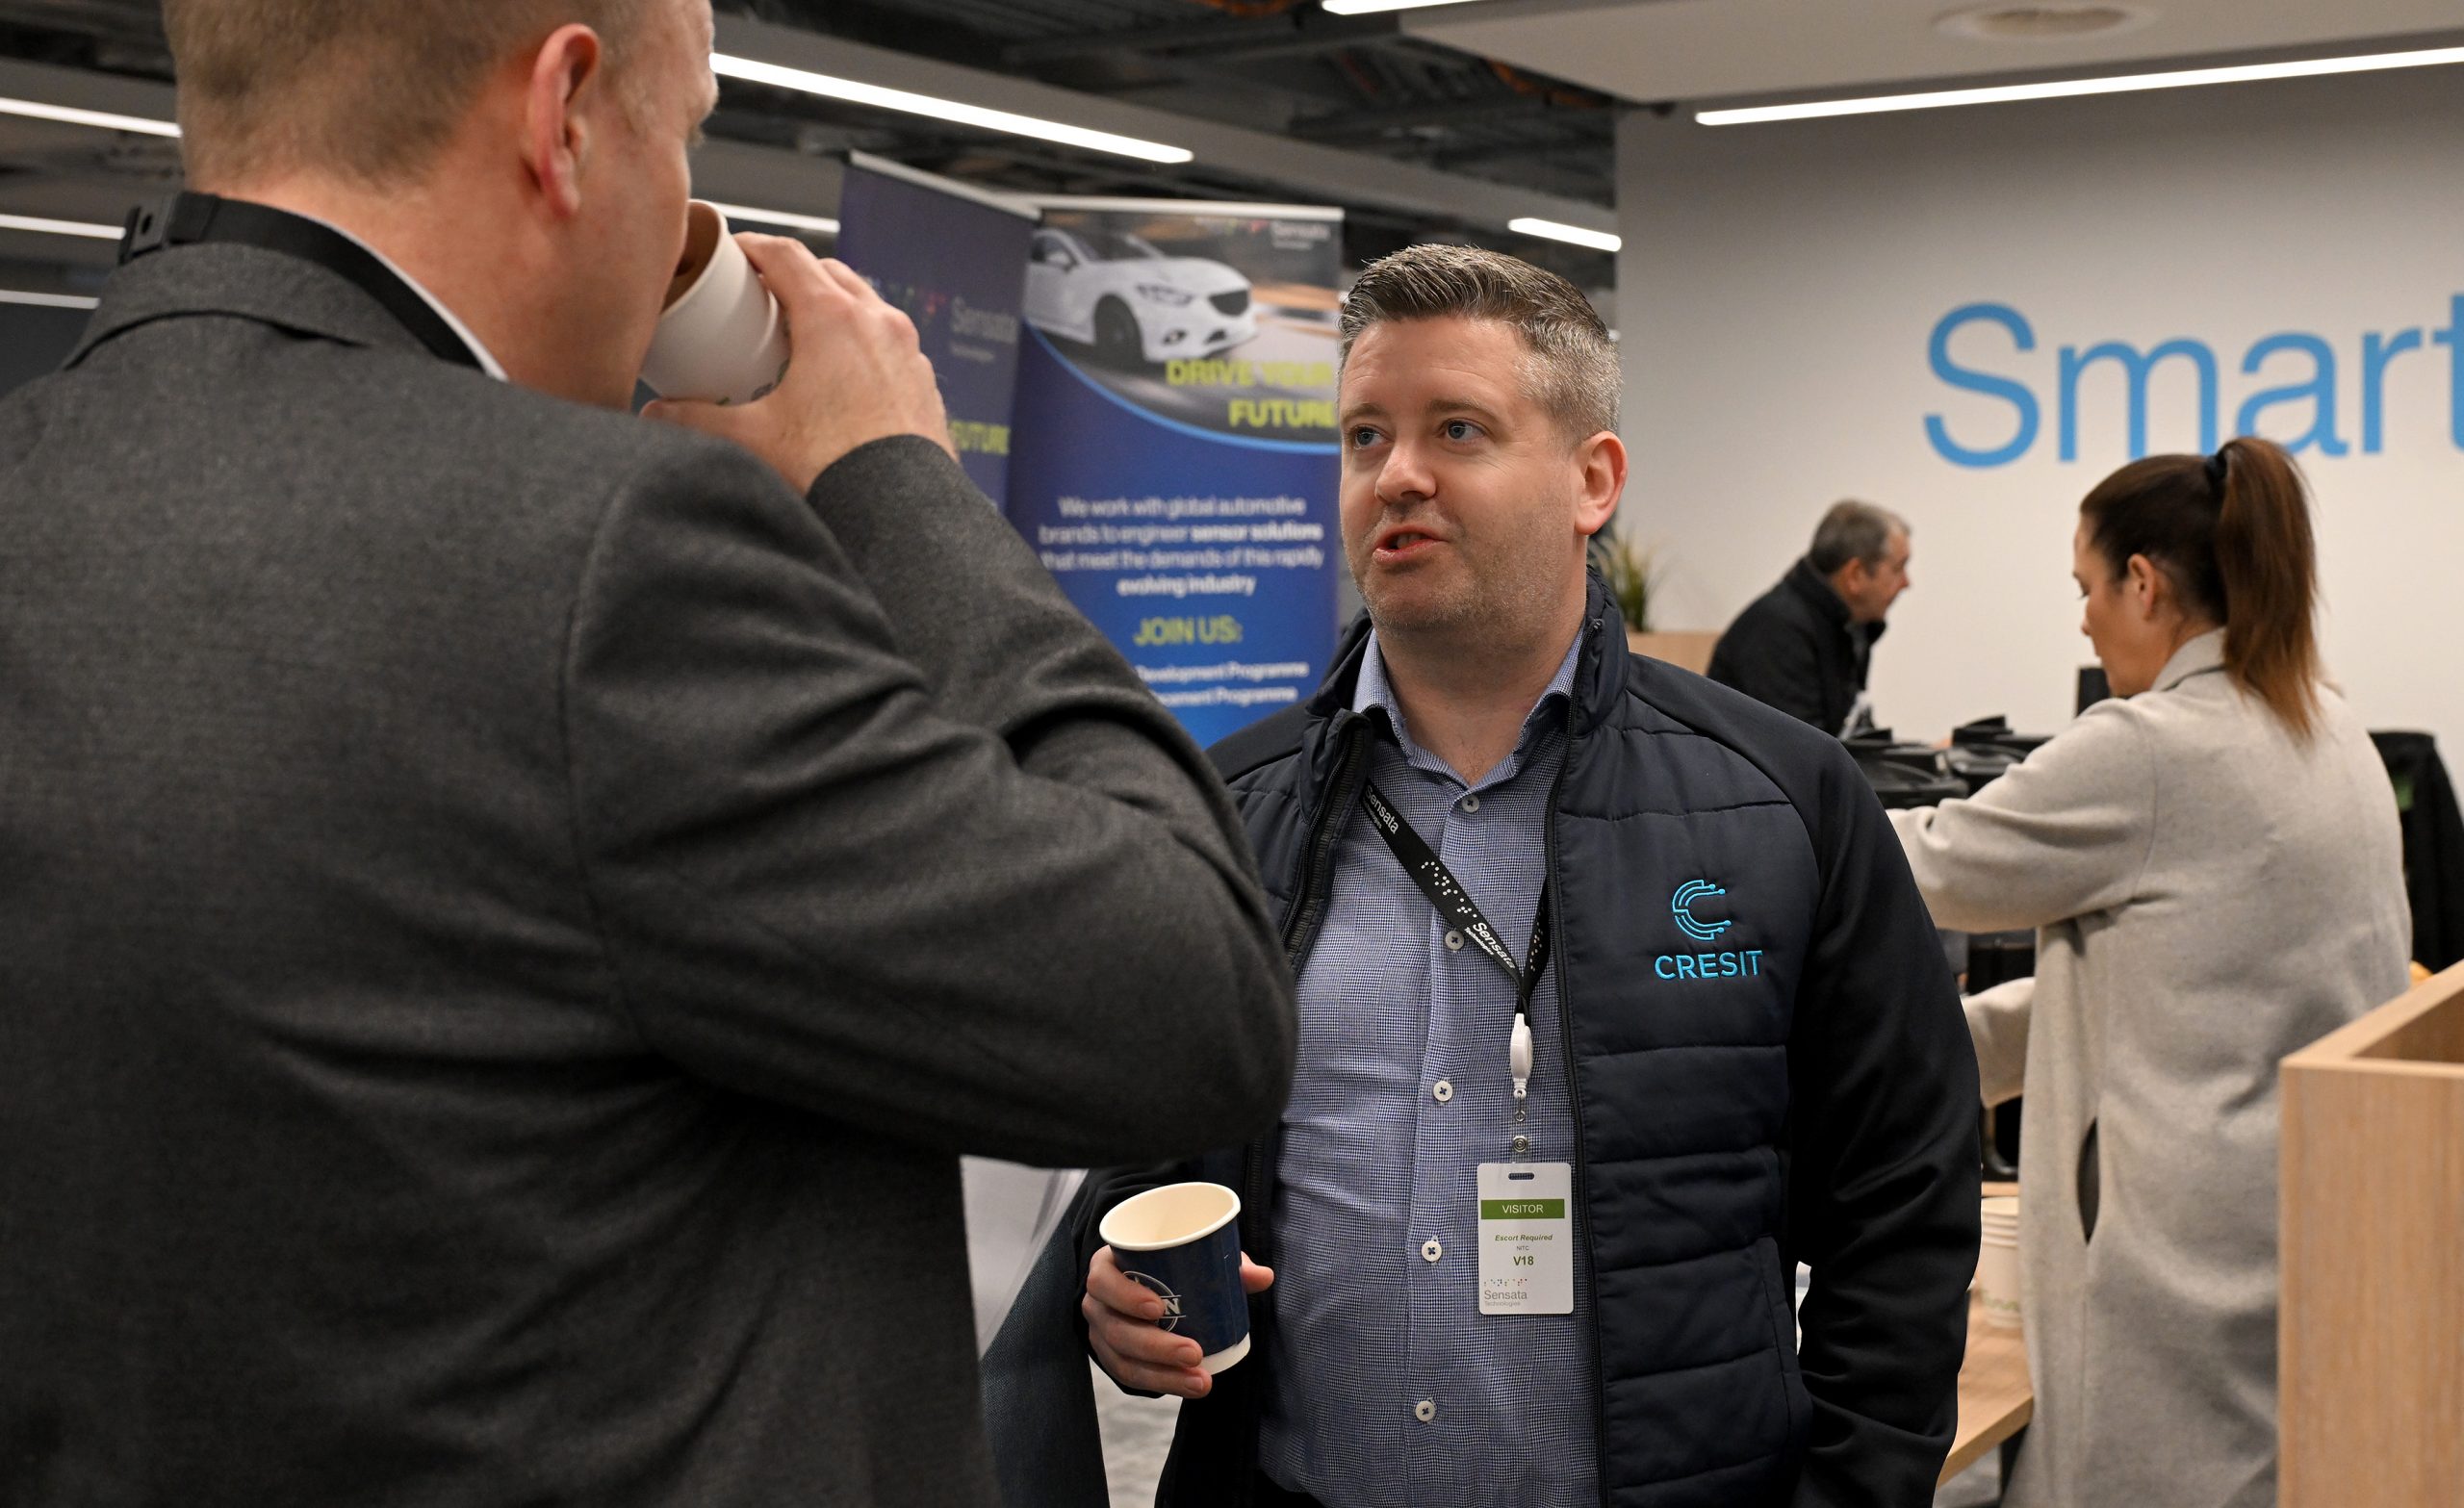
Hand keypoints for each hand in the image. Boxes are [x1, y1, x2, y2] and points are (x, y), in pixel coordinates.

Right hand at [645, 235, 953, 492]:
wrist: (901, 513)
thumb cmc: (835, 469)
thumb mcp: (753, 439)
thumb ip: (697, 419)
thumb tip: (657, 413)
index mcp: (835, 319)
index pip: (788, 256)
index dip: (755, 247)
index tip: (734, 252)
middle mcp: (878, 324)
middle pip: (830, 273)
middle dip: (795, 274)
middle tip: (762, 294)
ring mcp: (909, 352)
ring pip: (866, 306)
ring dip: (834, 306)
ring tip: (801, 334)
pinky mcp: (924, 384)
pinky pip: (890, 345)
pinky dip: (863, 344)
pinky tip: (844, 375)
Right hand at [1083, 1244, 1273, 1399]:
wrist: (1147, 1285)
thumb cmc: (1170, 1264)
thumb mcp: (1194, 1256)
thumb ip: (1226, 1263)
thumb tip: (1263, 1276)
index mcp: (1107, 1267)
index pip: (1103, 1280)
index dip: (1125, 1295)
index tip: (1158, 1308)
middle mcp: (1098, 1302)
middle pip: (1116, 1328)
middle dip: (1156, 1346)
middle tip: (1195, 1353)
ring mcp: (1101, 1333)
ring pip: (1123, 1360)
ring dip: (1162, 1374)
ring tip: (1200, 1380)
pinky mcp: (1112, 1357)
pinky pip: (1130, 1377)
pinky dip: (1160, 1383)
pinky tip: (1188, 1387)